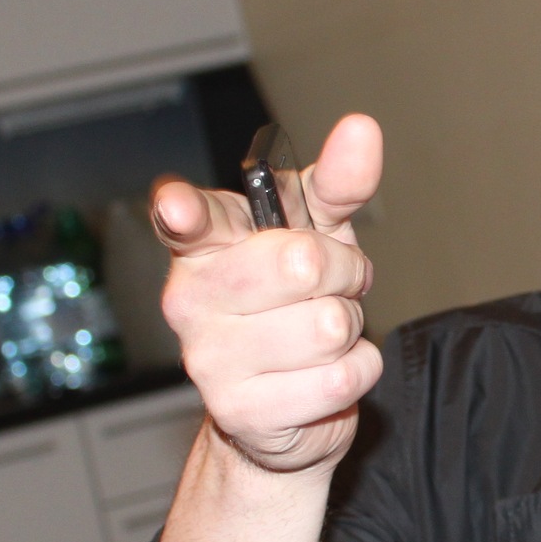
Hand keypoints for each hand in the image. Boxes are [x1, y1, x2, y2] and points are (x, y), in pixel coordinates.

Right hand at [150, 114, 383, 476]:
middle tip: (330, 288)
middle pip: (304, 263)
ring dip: (351, 329)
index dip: (183, 210)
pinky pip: (342, 376)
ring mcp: (209, 359)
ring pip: (331, 325)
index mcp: (204, 245)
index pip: (187, 219)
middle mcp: (191, 299)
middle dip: (345, 274)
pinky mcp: (241, 412)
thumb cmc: (297, 299)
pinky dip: (357, 371)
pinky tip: (322, 375)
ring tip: (321, 336)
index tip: (178, 206)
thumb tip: (362, 129)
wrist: (288, 403)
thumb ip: (338, 182)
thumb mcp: (321, 231)